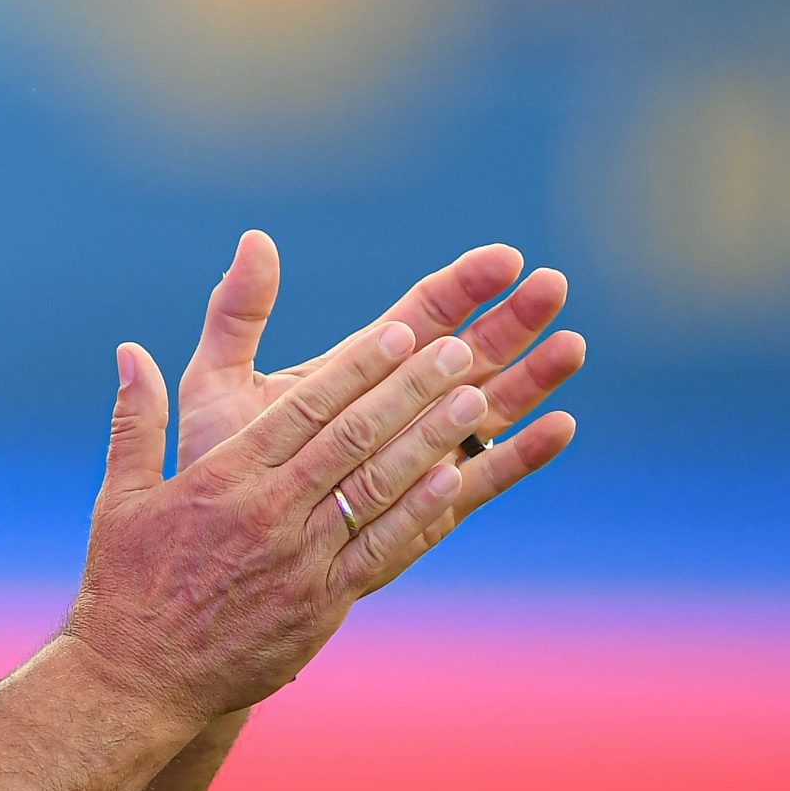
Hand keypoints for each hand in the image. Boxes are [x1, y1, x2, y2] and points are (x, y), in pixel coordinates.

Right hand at [66, 319, 492, 728]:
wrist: (139, 678)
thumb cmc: (125, 583)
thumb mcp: (122, 495)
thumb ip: (136, 419)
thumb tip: (129, 351)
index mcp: (224, 478)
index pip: (303, 408)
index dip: (356, 367)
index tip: (398, 331)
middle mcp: (269, 513)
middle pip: (352, 438)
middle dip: (409, 388)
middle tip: (458, 347)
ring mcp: (301, 561)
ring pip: (377, 488)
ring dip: (429, 440)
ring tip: (474, 400)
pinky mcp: (321, 604)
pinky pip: (381, 551)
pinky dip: (419, 513)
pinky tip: (454, 479)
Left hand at [175, 231, 581, 564]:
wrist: (220, 552)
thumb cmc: (216, 464)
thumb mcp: (220, 382)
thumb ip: (238, 315)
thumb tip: (254, 238)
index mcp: (359, 369)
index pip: (423, 313)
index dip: (465, 285)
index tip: (504, 258)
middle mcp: (399, 408)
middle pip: (471, 352)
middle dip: (513, 319)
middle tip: (554, 285)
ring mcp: (422, 455)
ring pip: (491, 408)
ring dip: (534, 378)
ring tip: (574, 345)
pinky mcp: (430, 508)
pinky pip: (485, 478)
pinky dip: (524, 455)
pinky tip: (563, 427)